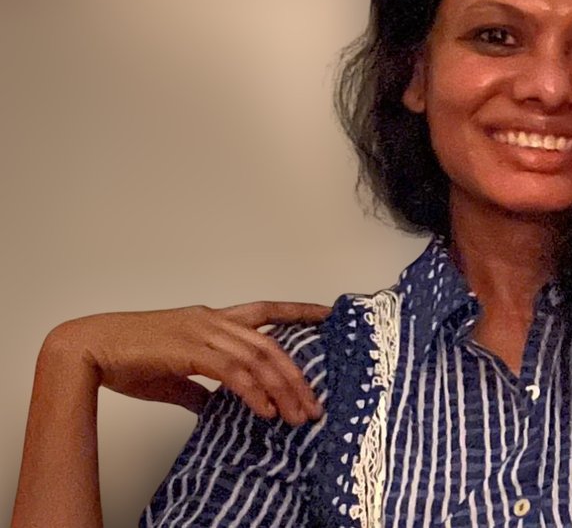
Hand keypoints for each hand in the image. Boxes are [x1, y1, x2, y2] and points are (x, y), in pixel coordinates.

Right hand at [44, 301, 331, 425]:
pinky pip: (232, 372)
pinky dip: (253, 392)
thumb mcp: (173, 374)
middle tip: (314, 405)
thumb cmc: (125, 358)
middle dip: (297, 376)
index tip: (328, 314)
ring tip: (296, 416)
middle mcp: (214, 321)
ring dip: (282, 389)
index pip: (267, 311)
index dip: (299, 311)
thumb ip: (199, 388)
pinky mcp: (190, 350)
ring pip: (258, 358)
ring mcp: (203, 333)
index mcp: (212, 321)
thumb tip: (215, 407)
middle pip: (271, 344)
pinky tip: (265, 411)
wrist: (87, 349)